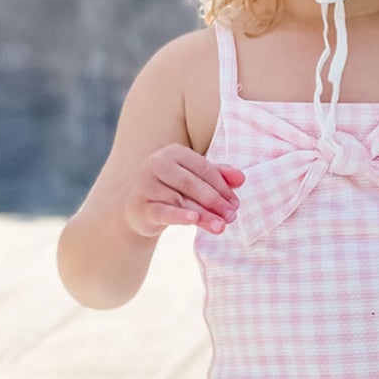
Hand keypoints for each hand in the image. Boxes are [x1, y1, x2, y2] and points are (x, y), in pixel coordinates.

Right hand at [124, 145, 243, 238]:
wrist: (136, 207)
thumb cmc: (172, 189)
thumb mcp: (195, 179)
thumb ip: (218, 175)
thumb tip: (242, 178)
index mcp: (174, 153)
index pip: (204, 169)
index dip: (223, 187)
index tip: (236, 204)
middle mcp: (157, 164)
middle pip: (193, 184)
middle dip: (215, 201)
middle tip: (232, 216)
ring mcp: (146, 184)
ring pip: (181, 200)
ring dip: (204, 214)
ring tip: (221, 226)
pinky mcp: (140, 206)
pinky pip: (163, 211)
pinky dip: (179, 215)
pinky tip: (194, 219)